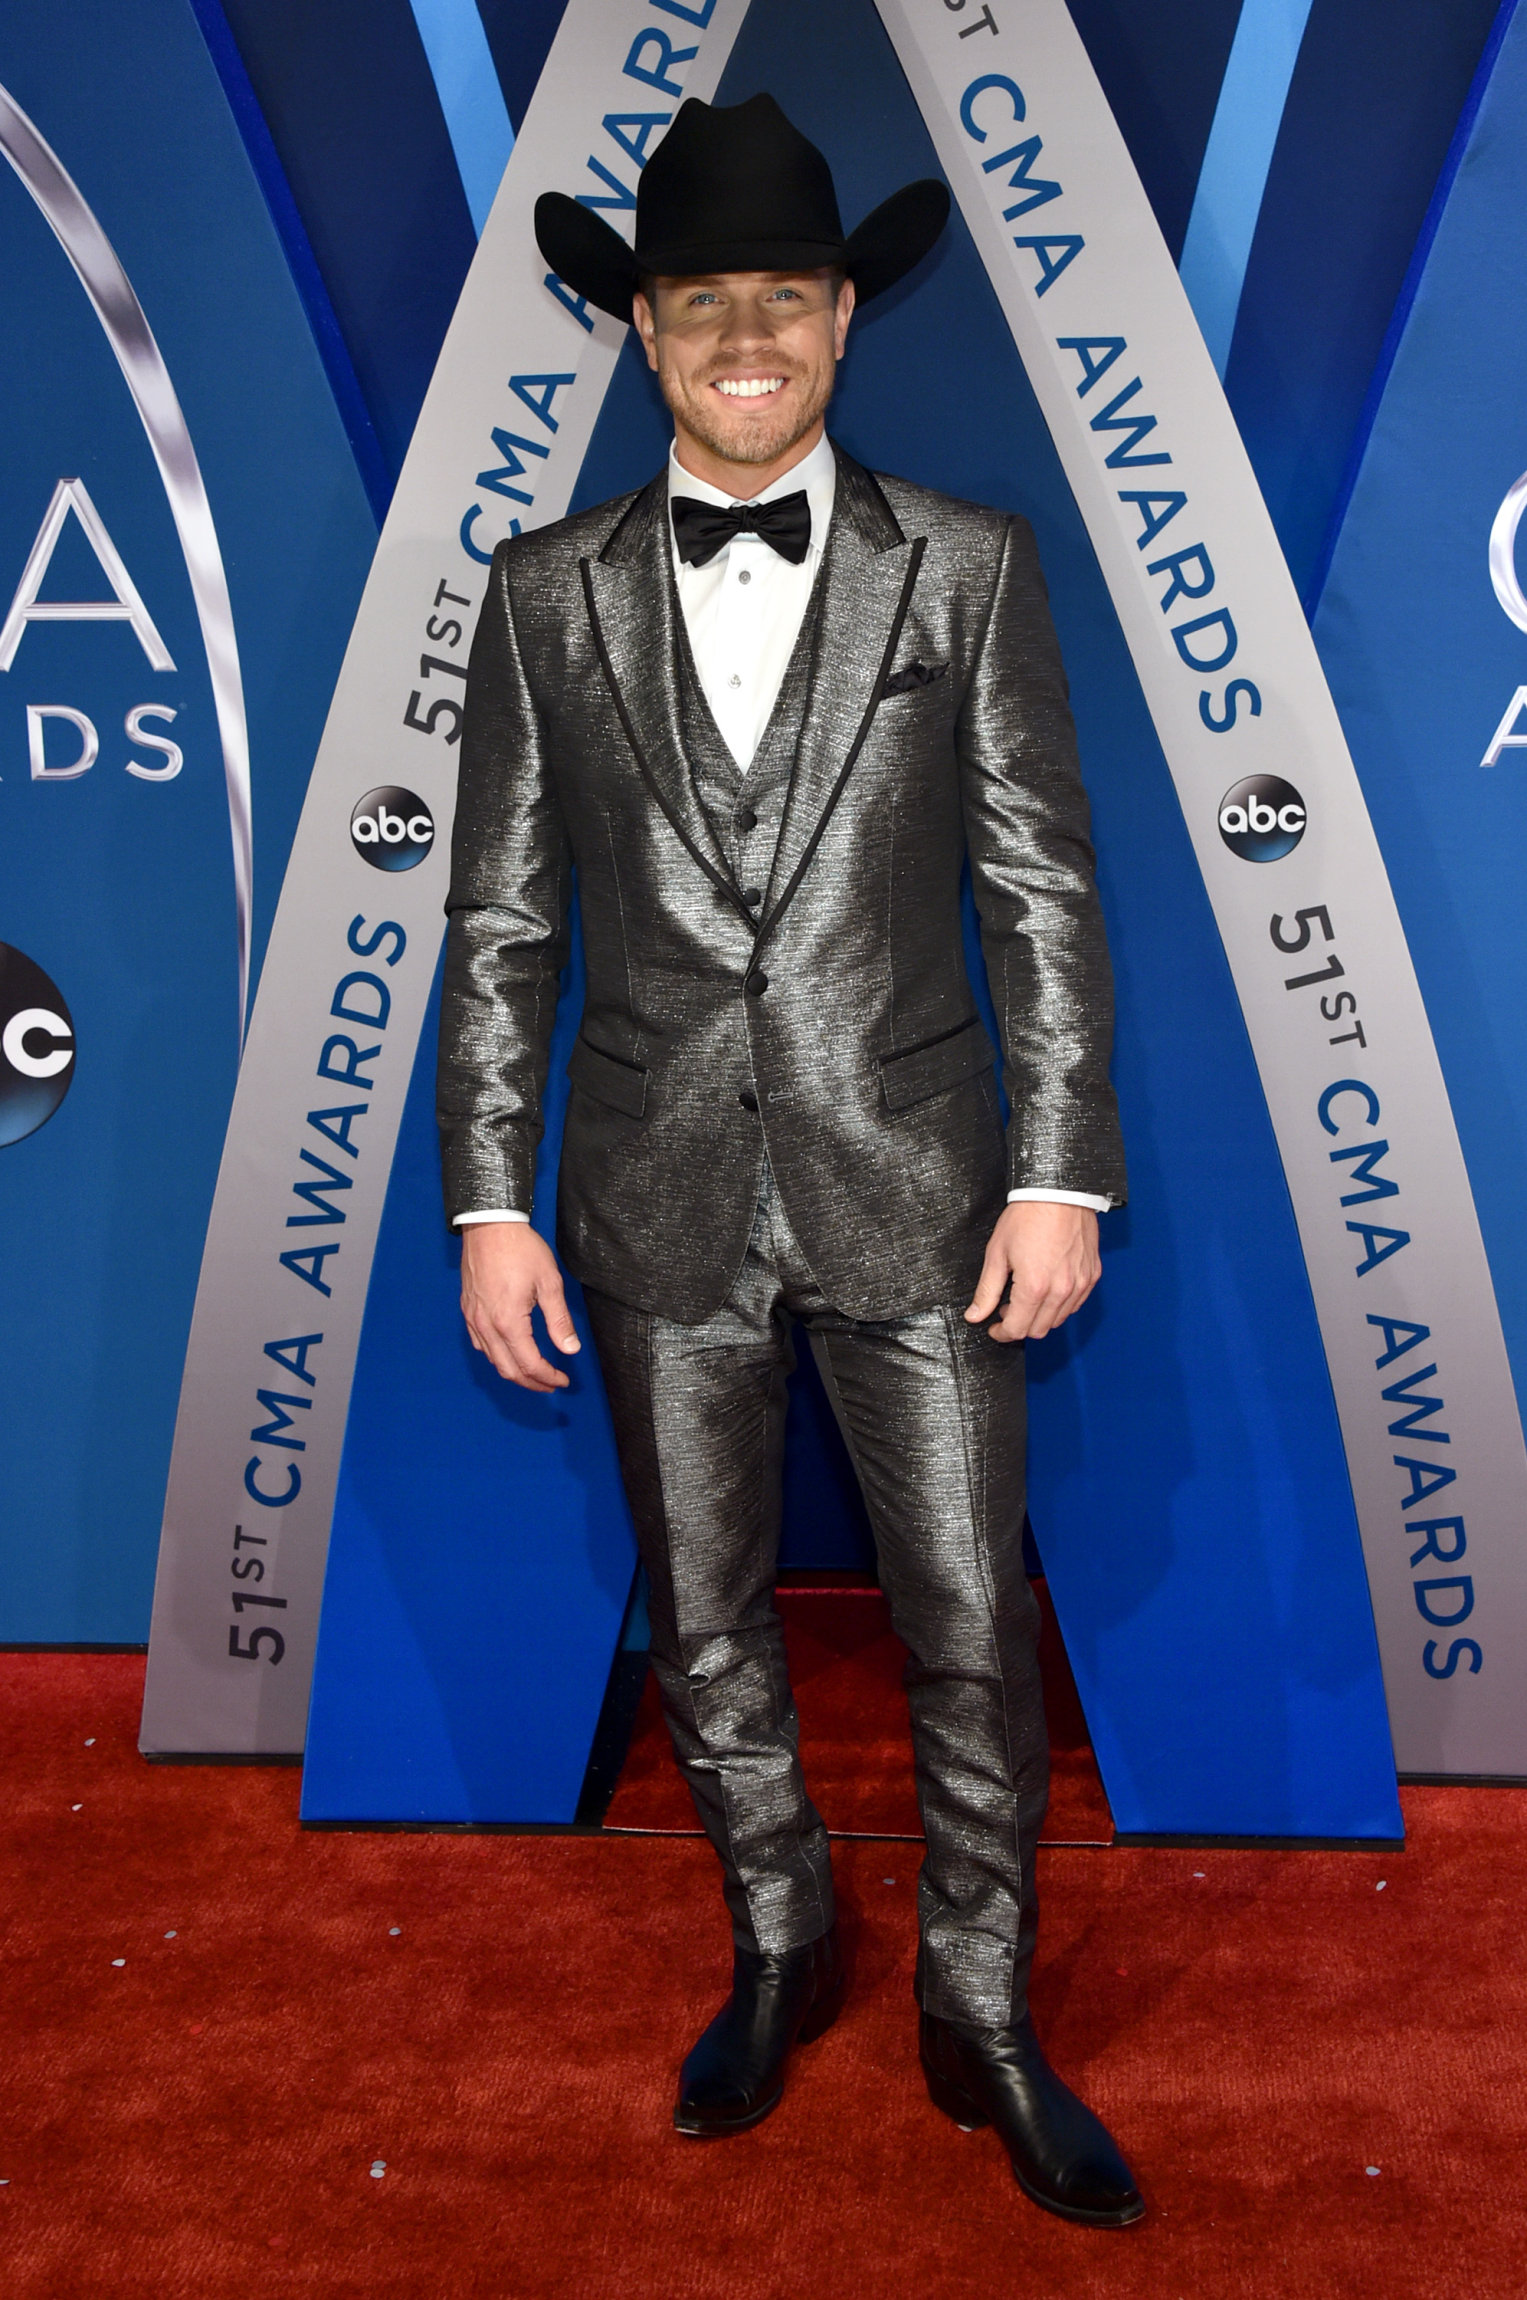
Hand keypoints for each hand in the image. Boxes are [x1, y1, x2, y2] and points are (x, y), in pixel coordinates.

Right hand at [459, 1222, 580, 1391]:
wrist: (489, 1225)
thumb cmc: (520, 1249)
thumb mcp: (549, 1283)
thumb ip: (559, 1320)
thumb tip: (570, 1349)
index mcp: (508, 1321)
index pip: (530, 1364)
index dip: (548, 1377)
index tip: (562, 1380)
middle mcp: (487, 1325)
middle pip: (509, 1370)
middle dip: (532, 1382)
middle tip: (551, 1384)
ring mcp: (474, 1319)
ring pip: (493, 1360)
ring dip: (514, 1372)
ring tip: (534, 1374)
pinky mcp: (468, 1311)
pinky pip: (480, 1344)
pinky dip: (497, 1357)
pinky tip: (510, 1354)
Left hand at [964, 1201, 1100, 1342]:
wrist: (1058, 1192)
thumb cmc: (1027, 1216)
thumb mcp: (997, 1253)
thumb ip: (987, 1290)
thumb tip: (975, 1315)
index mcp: (1034, 1287)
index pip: (1018, 1330)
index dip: (1002, 1333)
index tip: (994, 1328)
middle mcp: (1061, 1290)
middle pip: (1038, 1330)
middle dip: (1019, 1326)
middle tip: (1007, 1309)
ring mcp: (1079, 1284)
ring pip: (1058, 1319)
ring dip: (1040, 1317)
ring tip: (1026, 1297)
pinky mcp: (1092, 1275)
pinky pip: (1076, 1303)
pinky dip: (1060, 1305)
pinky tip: (1047, 1289)